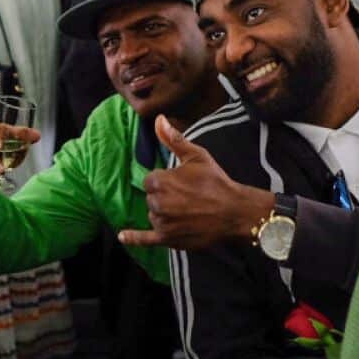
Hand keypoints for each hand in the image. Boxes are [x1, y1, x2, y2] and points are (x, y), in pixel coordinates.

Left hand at [118, 115, 274, 250]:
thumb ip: (173, 139)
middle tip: (188, 198)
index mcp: (160, 182)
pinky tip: (122, 236)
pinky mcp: (168, 239)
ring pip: (154, 216)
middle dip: (165, 198)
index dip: (165, 182)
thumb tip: (158, 119)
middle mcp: (157, 203)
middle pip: (151, 199)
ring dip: (164, 214)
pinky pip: (146, 239)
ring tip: (188, 211)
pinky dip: (133, 238)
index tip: (182, 184)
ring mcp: (162, 223)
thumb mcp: (196, 156)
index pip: (150, 181)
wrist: (235, 212)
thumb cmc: (216, 182)